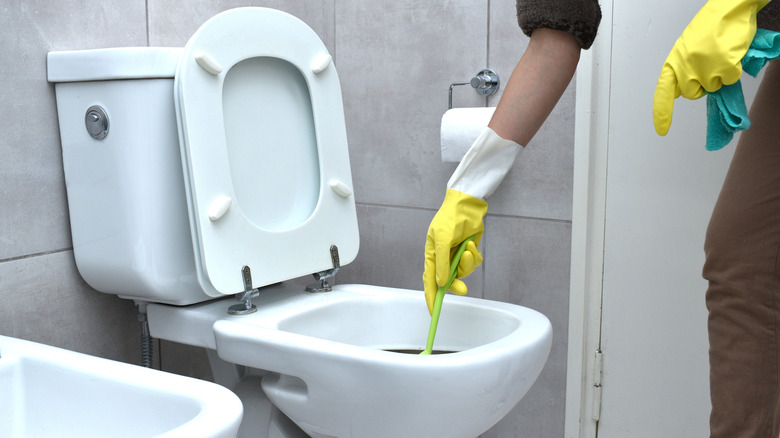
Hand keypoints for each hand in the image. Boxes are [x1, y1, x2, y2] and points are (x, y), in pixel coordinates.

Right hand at [423, 189, 486, 313]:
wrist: (468, 205)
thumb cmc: (450, 218)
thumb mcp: (443, 240)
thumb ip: (442, 263)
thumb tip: (440, 283)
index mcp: (432, 255)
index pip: (429, 281)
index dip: (431, 297)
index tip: (433, 312)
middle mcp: (443, 258)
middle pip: (448, 281)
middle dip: (456, 285)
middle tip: (463, 289)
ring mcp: (456, 256)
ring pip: (463, 273)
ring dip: (468, 264)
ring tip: (468, 249)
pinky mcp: (468, 252)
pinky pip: (473, 264)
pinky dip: (474, 257)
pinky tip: (472, 245)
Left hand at [653, 0, 767, 135]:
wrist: (730, 9)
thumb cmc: (710, 27)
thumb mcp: (687, 49)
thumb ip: (682, 69)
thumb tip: (680, 91)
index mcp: (674, 61)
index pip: (663, 92)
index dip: (662, 113)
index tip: (662, 130)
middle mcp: (685, 67)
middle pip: (693, 93)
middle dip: (702, 85)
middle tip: (709, 65)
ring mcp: (704, 68)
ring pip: (713, 87)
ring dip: (719, 76)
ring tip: (720, 54)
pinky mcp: (724, 67)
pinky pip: (730, 79)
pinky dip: (733, 70)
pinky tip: (731, 54)